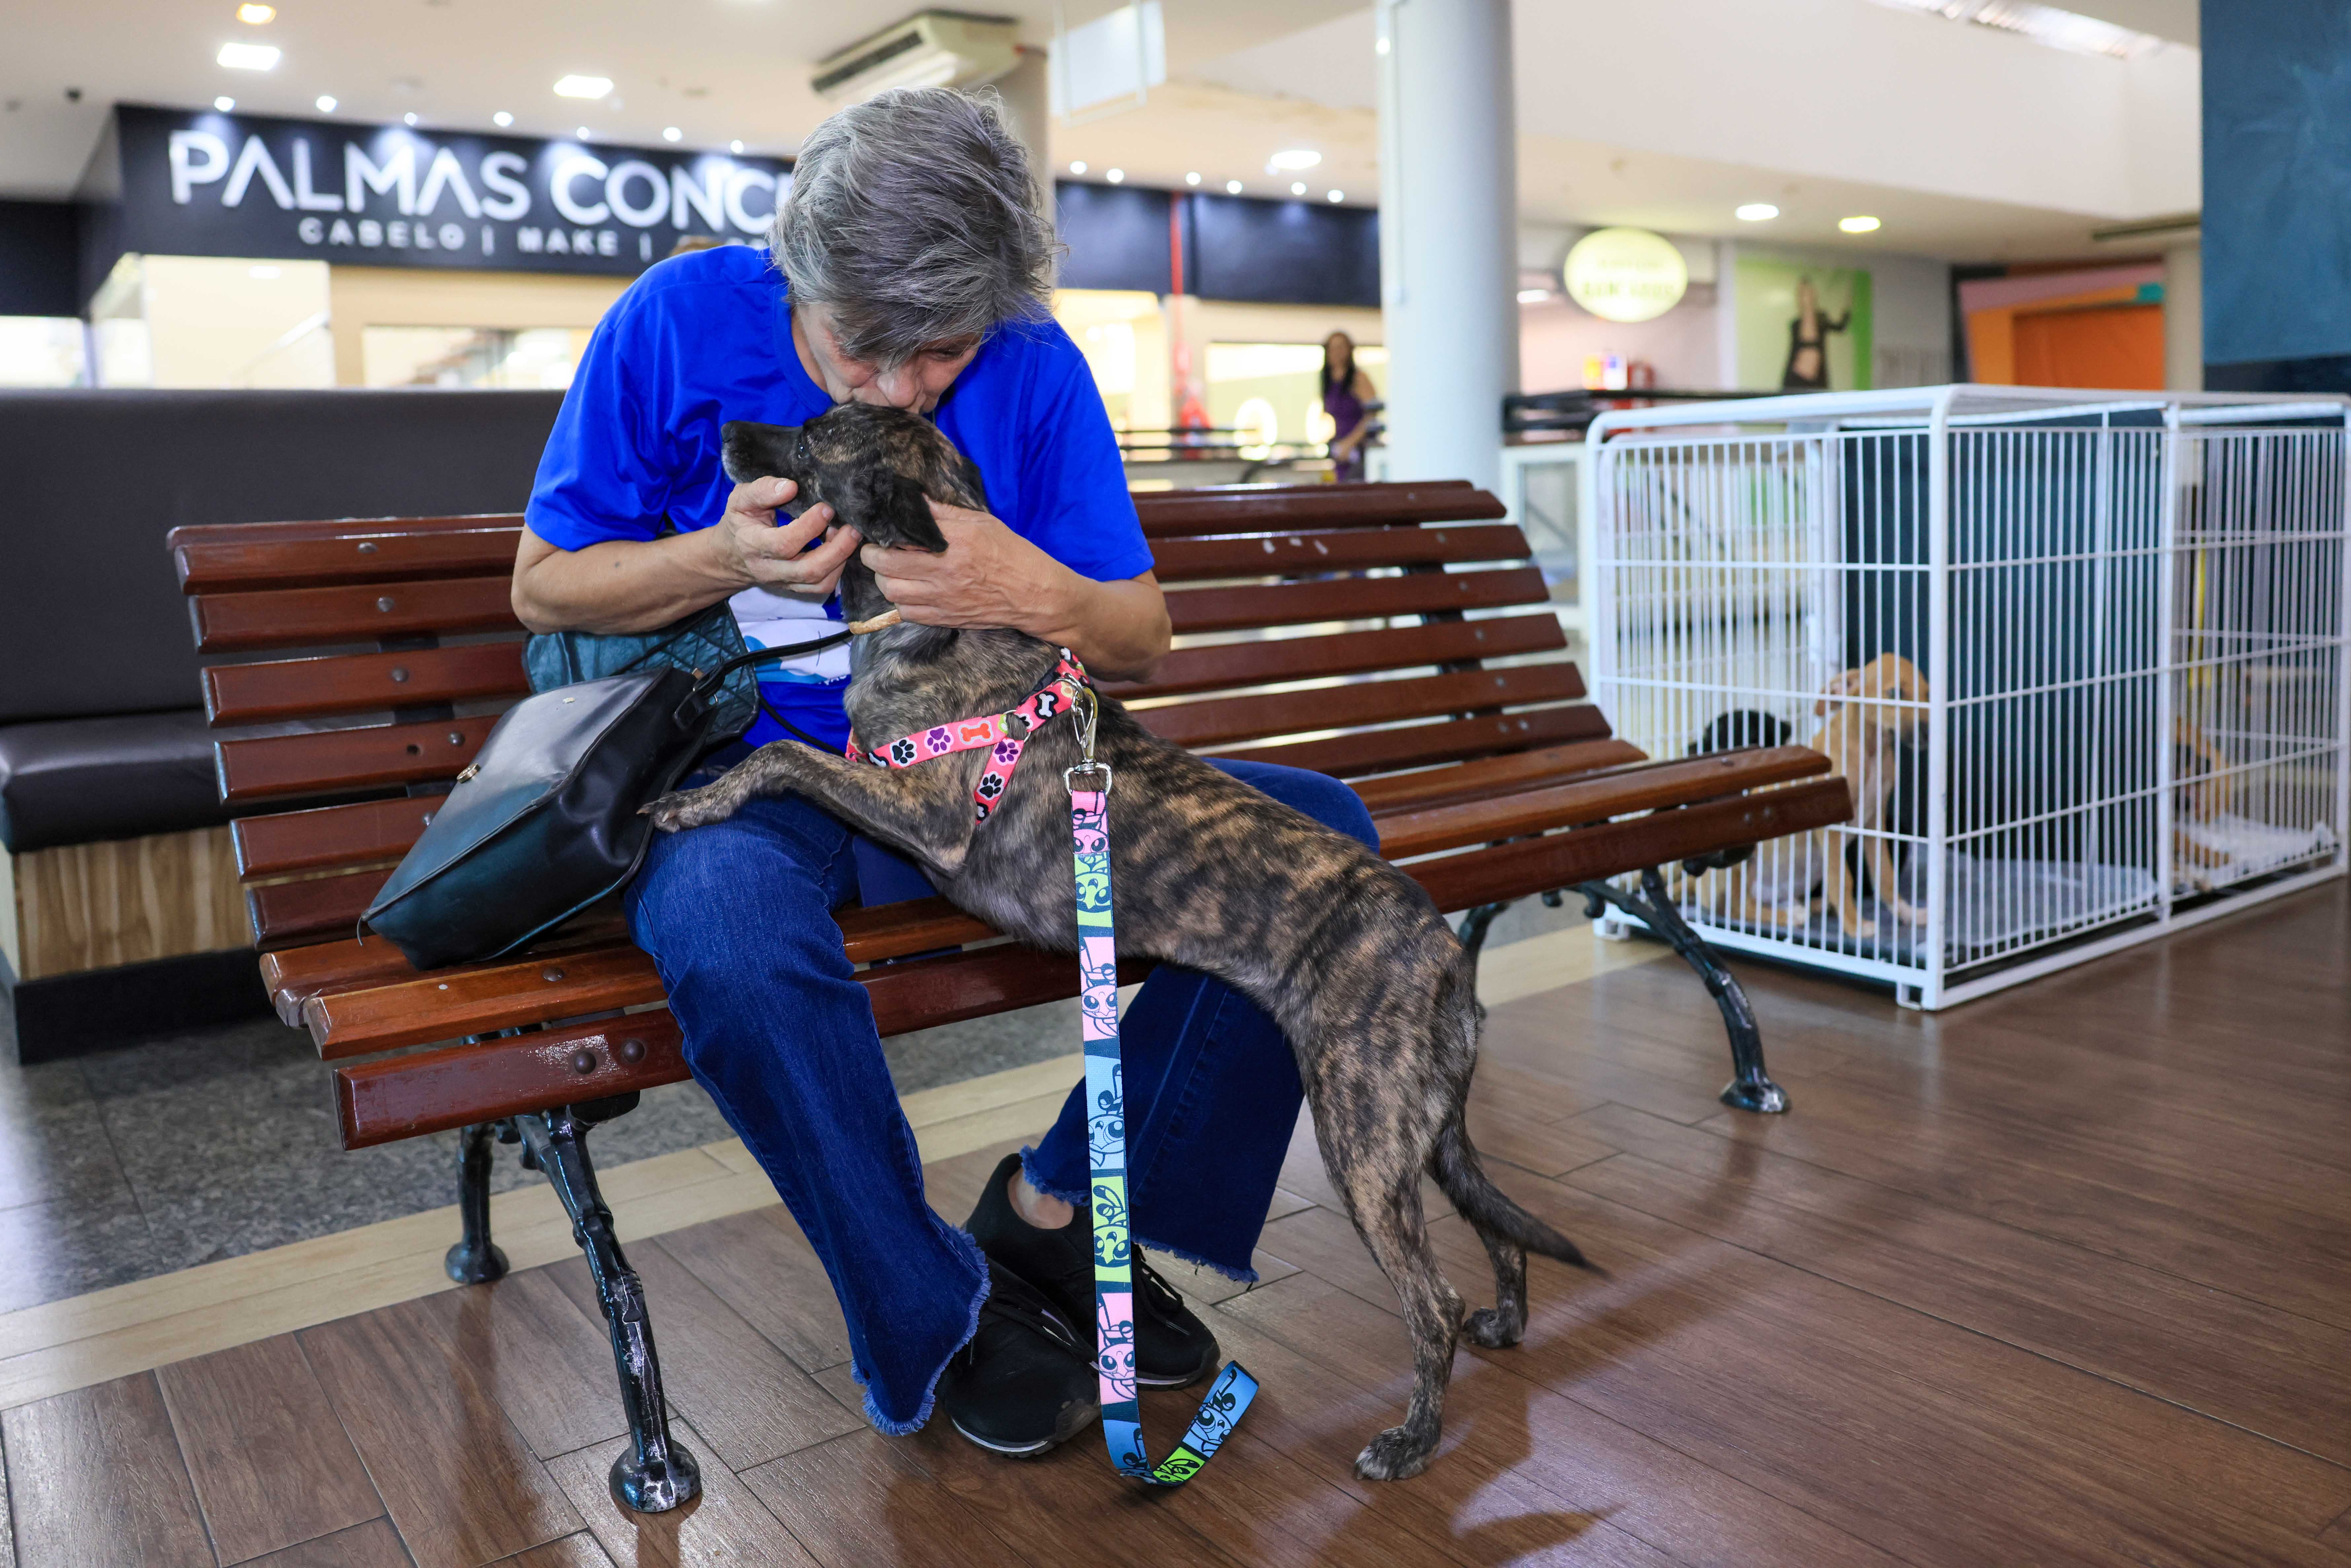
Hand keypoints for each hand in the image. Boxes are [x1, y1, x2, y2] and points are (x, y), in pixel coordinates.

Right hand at [712, 477, 862, 599]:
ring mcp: (784, 581)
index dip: (809, 526)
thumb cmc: (740, 521)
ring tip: (849, 536)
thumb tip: (791, 487)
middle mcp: (769, 569)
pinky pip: (822, 587)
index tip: (826, 507)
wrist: (731, 555)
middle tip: (852, 528)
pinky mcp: (795, 587)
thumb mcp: (740, 500)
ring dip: (840, 560)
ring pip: (819, 582)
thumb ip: (762, 490)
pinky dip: (837, 569)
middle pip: (808, 570)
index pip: (784, 543)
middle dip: (836, 550)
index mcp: (753, 545)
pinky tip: (840, 548)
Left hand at [860, 500, 1072, 633]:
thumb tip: (914, 500)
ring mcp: (941, 598)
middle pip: (885, 565)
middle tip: (876, 551)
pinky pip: (906, 613)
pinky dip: (900, 602)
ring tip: (891, 572)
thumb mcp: (981, 523)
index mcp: (952, 541)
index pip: (899, 535)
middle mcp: (942, 571)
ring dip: (884, 580)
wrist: (1034, 594)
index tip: (880, 530)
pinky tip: (908, 592)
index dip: (881, 533)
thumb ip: (944, 513)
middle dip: (872, 557)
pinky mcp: (944, 618)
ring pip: (891, 591)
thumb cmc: (1011, 552)